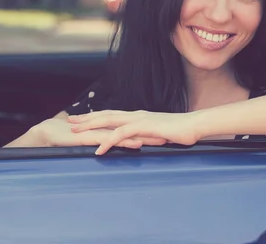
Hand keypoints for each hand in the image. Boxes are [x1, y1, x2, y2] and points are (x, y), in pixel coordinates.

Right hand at [24, 118, 165, 148]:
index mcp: (108, 127)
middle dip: (154, 132)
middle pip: (134, 128)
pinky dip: (125, 142)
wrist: (47, 133)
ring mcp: (99, 130)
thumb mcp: (90, 140)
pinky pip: (111, 140)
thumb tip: (114, 146)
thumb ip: (103, 141)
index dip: (150, 130)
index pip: (133, 127)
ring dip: (145, 136)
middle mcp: (107, 126)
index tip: (167, 133)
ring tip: (161, 139)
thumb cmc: (68, 137)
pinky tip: (136, 144)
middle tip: (172, 135)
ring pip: (126, 133)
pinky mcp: (91, 137)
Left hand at [68, 110, 200, 154]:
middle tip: (70, 121)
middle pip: (105, 115)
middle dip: (86, 118)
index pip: (113, 114)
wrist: (194, 125)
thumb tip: (142, 141)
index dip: (96, 117)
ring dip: (90, 127)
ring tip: (75, 133)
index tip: (82, 119)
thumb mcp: (160, 134)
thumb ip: (148, 136)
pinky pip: (121, 135)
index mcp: (138, 116)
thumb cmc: (181, 130)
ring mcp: (139, 120)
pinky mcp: (143, 127)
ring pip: (108, 121)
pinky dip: (107, 142)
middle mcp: (136, 115)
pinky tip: (98, 150)